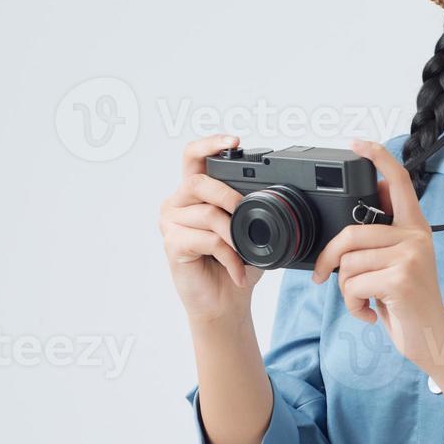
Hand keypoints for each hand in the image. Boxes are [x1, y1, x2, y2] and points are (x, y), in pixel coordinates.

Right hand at [158, 133, 266, 323]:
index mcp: (193, 192)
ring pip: (207, 213)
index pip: (193, 156)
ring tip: (246, 252)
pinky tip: (238, 271)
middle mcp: (177, 203)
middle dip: (230, 195)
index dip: (210, 144)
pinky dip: (230, 256)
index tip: (234, 141)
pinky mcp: (172, 245)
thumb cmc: (234, 263)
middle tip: (247, 212)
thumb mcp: (247, 228)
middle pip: (199, 182)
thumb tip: (272, 192)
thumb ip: (249, 206)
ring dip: (235, 234)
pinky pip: (207, 240)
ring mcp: (171, 223)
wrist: (225, 302)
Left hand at [310, 138, 443, 369]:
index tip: (356, 142)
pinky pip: (353, 284)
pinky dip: (353, 305)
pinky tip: (370, 313)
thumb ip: (384, 238)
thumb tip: (361, 214)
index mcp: (414, 228)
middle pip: (350, 232)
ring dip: (345, 290)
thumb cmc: (408, 303)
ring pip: (348, 262)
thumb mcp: (400, 263)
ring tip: (364, 300)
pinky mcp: (401, 279)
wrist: (433, 339)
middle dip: (328, 260)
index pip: (398, 181)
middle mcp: (416, 236)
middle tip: (322, 277)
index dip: (377, 157)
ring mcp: (410, 256)